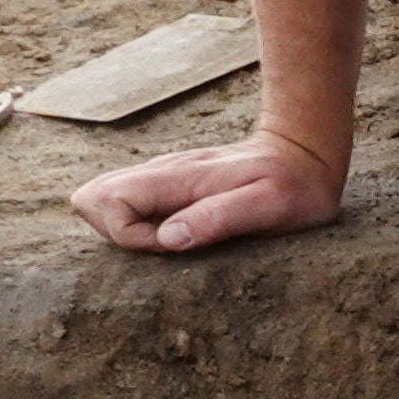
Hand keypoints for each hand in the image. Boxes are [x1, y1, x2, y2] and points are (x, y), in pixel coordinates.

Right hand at [68, 130, 340, 255]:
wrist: (307, 154)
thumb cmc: (295, 186)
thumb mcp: (270, 204)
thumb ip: (220, 217)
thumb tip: (168, 238)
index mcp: (177, 176)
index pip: (108, 203)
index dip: (133, 238)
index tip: (176, 243)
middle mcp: (159, 172)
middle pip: (91, 201)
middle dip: (122, 237)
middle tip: (176, 242)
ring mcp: (160, 176)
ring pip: (103, 202)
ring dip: (130, 234)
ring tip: (182, 238)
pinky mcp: (167, 186)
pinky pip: (126, 206)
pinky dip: (142, 228)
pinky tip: (181, 233)